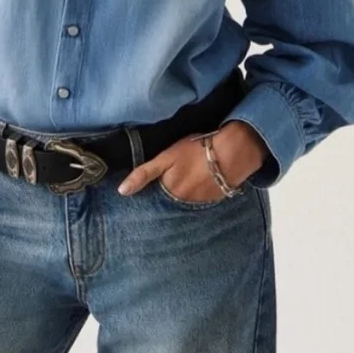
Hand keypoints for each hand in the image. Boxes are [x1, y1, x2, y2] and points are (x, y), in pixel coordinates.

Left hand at [117, 120, 268, 200]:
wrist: (232, 153)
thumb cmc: (196, 150)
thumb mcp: (166, 158)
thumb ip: (143, 174)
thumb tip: (121, 191)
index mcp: (169, 191)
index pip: (154, 195)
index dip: (152, 189)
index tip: (151, 184)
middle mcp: (183, 202)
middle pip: (170, 200)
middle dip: (168, 192)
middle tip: (176, 175)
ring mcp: (200, 203)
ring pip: (185, 200)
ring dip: (184, 193)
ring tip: (189, 176)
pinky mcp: (215, 199)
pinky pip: (201, 199)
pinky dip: (198, 192)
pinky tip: (202, 179)